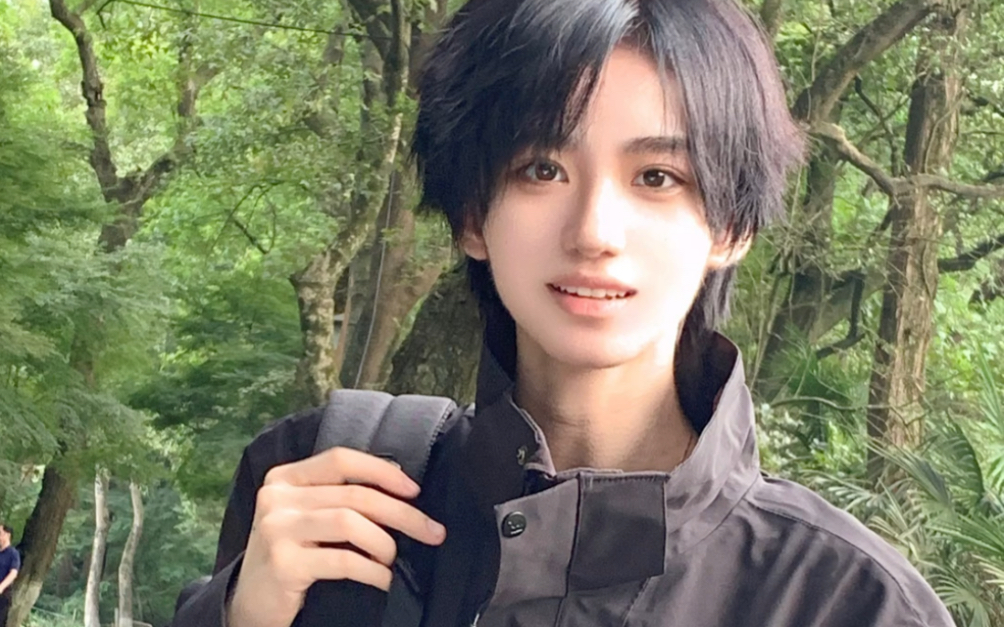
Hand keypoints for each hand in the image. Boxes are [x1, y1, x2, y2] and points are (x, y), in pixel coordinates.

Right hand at [227, 447, 446, 626]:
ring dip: (384, 543)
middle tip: (431, 531)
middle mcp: (276, 498)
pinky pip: (343, 560)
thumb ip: (337, 498)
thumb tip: (401, 487)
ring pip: (350, 522)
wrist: (250, 606)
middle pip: (353, 494)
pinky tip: (383, 579)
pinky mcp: (282, 563)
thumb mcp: (306, 518)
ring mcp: (275, 529)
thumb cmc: (290, 557)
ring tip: (394, 560)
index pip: (341, 459)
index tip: (415, 490)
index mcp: (284, 478)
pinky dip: (372, 570)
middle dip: (401, 513)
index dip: (382, 471)